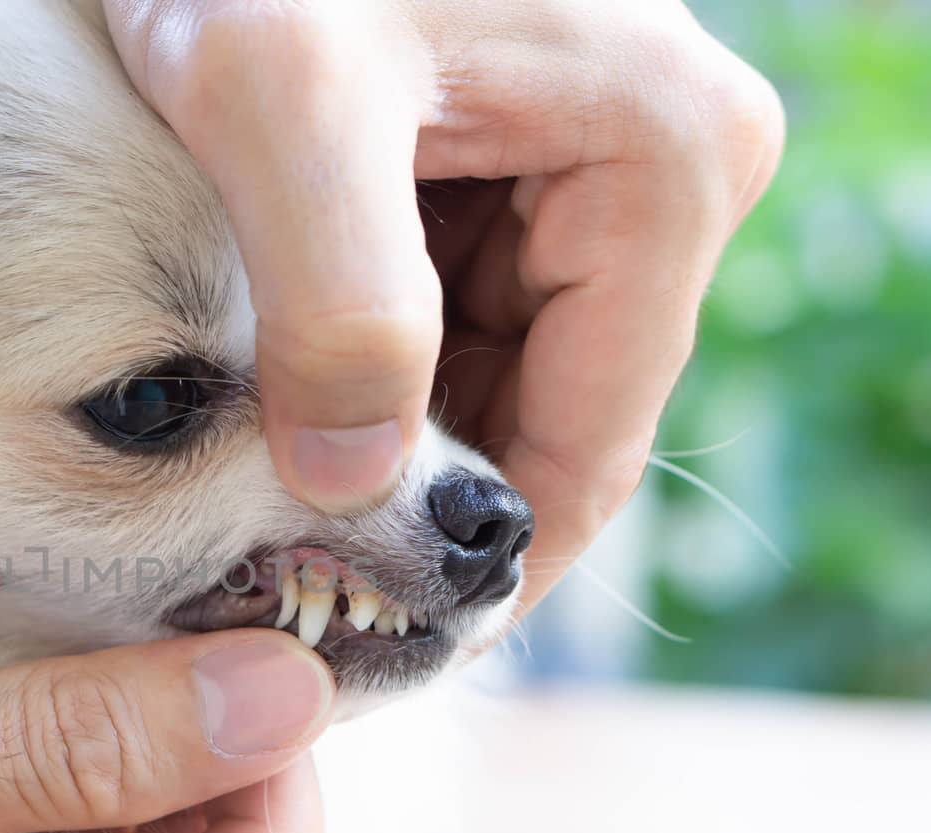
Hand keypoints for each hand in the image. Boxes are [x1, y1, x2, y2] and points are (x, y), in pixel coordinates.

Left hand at [104, 0, 784, 605]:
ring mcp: (585, 162)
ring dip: (388, 439)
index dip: (484, 557)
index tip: (373, 630)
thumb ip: (340, 306)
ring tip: (265, 488)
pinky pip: (451, 314)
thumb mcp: (281, 104)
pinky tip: (279, 393)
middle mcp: (656, 163)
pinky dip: (369, 371)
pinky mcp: (508, 161)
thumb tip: (359, 486)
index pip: (592, 441)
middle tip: (293, 572)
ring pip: (492, 374)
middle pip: (545, 413)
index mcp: (664, 157)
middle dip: (424, 493)